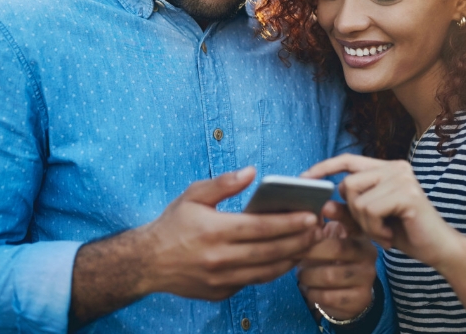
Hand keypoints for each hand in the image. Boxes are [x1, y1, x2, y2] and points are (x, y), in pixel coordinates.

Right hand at [140, 166, 321, 298]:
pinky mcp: (220, 292)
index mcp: (214, 230)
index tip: (310, 216)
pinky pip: (253, 281)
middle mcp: (219, 258)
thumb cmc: (173, 224)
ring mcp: (220, 279)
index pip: (260, 227)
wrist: (146, 263)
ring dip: (291, 259)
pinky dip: (272, 271)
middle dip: (298, 241)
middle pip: (269, 251)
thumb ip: (224, 183)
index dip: (289, 222)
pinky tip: (285, 259)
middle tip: (318, 231)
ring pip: (266, 272)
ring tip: (308, 245)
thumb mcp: (193, 195)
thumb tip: (252, 172)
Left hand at [297, 201, 378, 320]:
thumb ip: (319, 223)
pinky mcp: (360, 299)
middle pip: (336, 248)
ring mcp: (367, 277)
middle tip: (293, 252)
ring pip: (328, 275)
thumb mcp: (329, 238)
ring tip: (301, 274)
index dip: (340, 213)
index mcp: (360, 235)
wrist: (348, 295)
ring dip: (307, 276)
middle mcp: (369, 254)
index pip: (352, 220)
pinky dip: (312, 293)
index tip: (325, 208)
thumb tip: (306, 202)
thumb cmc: (331, 261)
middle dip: (309, 250)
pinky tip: (310, 289)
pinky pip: (328, 296)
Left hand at [302, 154, 462, 267]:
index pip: (348, 160)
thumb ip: (346, 212)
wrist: (437, 249)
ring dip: (365, 224)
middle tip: (373, 229)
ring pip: (357, 200)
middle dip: (352, 213)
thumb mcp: (368, 223)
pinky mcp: (406, 193)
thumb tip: (323, 204)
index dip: (324, 168)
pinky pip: (370, 210)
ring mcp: (402, 178)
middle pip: (347, 184)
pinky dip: (375, 229)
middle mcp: (395, 167)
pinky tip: (389, 236)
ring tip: (383, 233)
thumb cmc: (403, 232)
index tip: (304, 179)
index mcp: (386, 168)